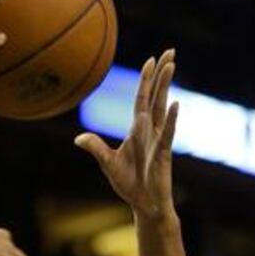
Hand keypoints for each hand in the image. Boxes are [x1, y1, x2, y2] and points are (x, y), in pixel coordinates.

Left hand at [75, 49, 178, 219]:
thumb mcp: (106, 163)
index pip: (141, 99)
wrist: (143, 204)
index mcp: (137, 130)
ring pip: (163, 108)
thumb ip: (95, 148)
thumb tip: (78, 138)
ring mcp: (158, 140)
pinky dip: (171, 119)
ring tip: (171, 66)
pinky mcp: (162, 154)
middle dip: (161, 74)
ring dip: (166, 87)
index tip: (150, 60)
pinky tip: (176, 104)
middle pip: (156, 96)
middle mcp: (150, 130)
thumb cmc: (128, 184)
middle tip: (169, 51)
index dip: (145, 81)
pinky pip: (167, 133)